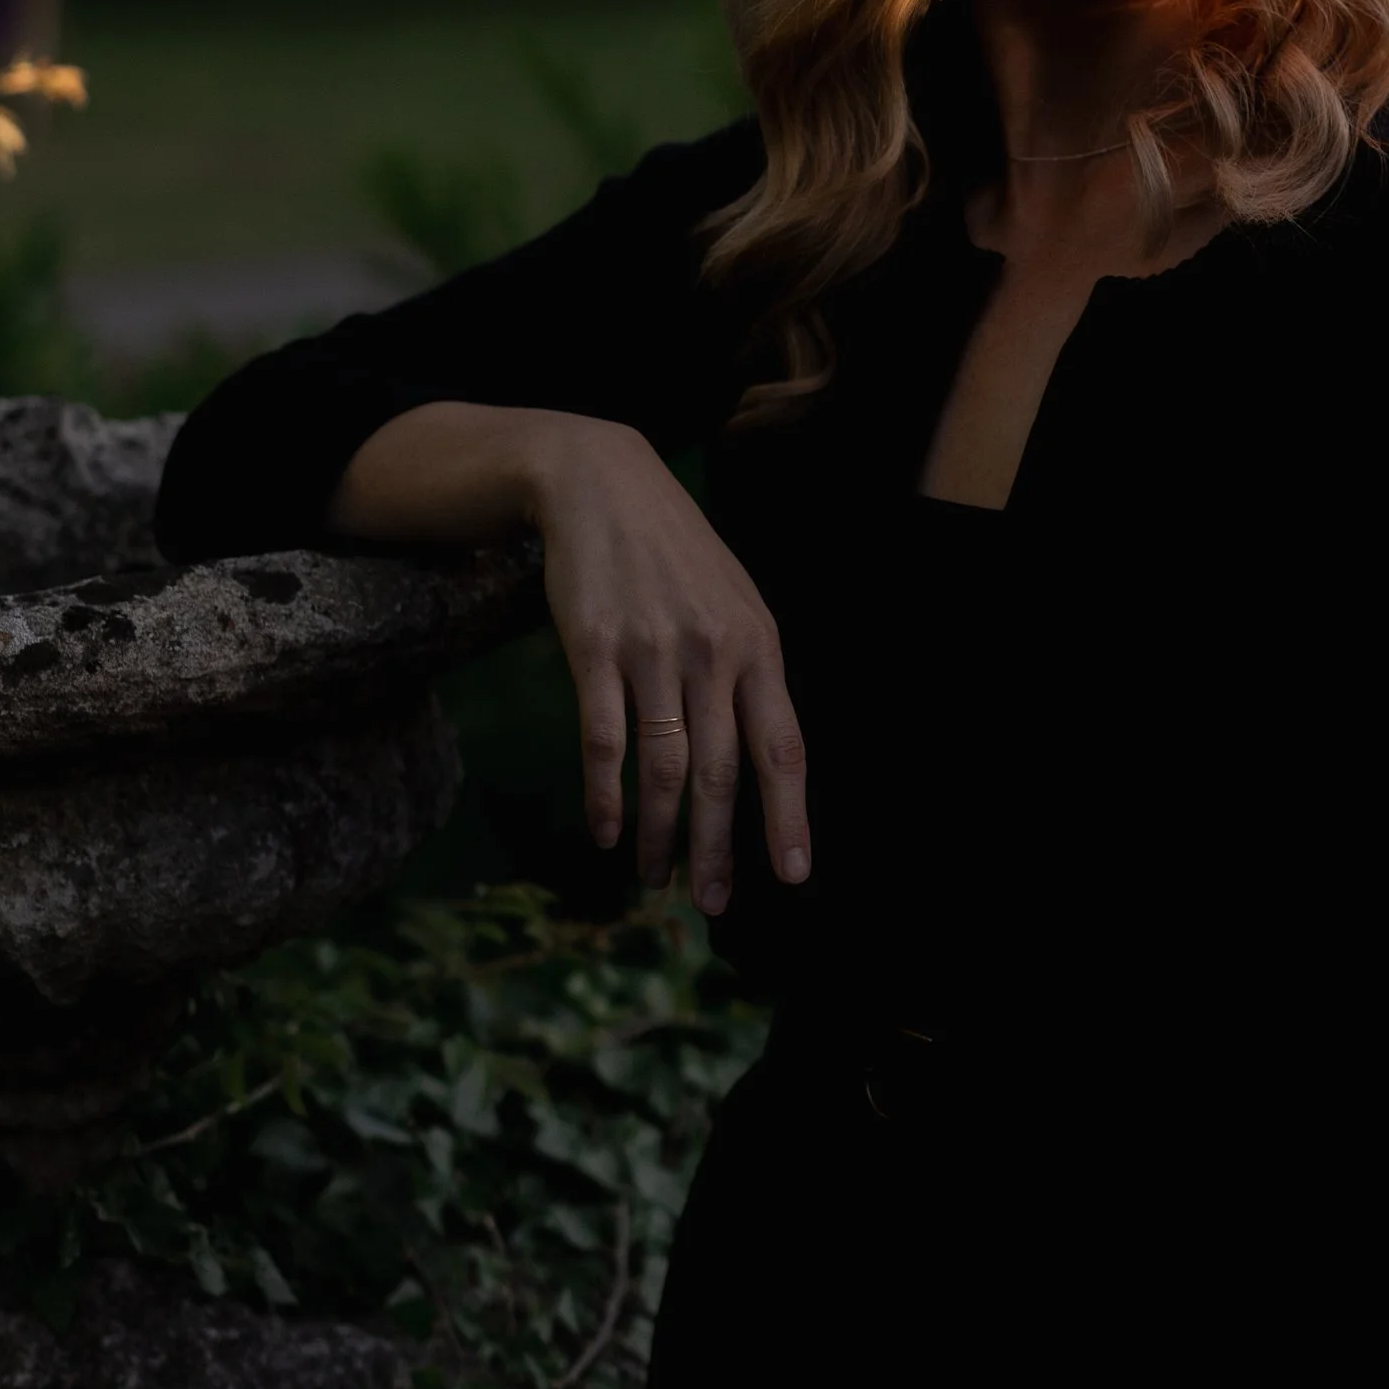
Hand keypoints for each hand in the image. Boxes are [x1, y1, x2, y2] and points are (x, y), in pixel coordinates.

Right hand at [327, 402, 808, 911]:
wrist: (602, 483)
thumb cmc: (675, 553)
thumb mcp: (733, 601)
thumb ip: (750, 673)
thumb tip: (763, 760)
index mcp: (759, 644)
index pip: (783, 746)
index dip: (789, 816)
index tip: (793, 875)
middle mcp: (713, 652)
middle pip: (722, 772)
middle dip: (719, 848)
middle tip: (712, 905)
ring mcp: (653, 651)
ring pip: (664, 768)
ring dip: (660, 834)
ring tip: (654, 876)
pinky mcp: (595, 648)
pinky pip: (605, 739)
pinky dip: (606, 794)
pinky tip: (606, 831)